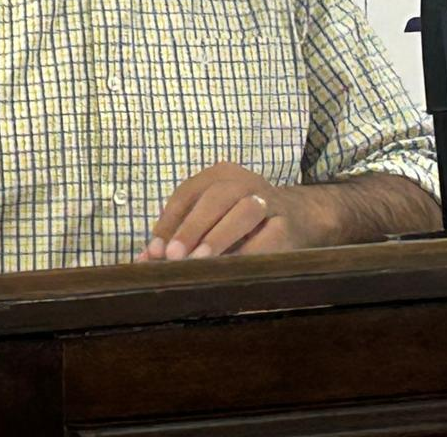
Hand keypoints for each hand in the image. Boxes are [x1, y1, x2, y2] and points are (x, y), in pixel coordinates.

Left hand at [141, 162, 331, 261]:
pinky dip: (249, 255)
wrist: (300, 218)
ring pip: (243, 212)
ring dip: (219, 237)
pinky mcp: (288, 225)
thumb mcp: (211, 219)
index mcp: (219, 175)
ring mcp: (269, 201)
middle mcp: (245, 182)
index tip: (154, 251)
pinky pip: (269, 239)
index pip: (187, 193)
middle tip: (172, 256)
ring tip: (200, 262)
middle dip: (191, 228)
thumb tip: (145, 262)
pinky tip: (233, 271)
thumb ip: (179, 236)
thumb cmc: (241, 222)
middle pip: (215, 198)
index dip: (169, 222)